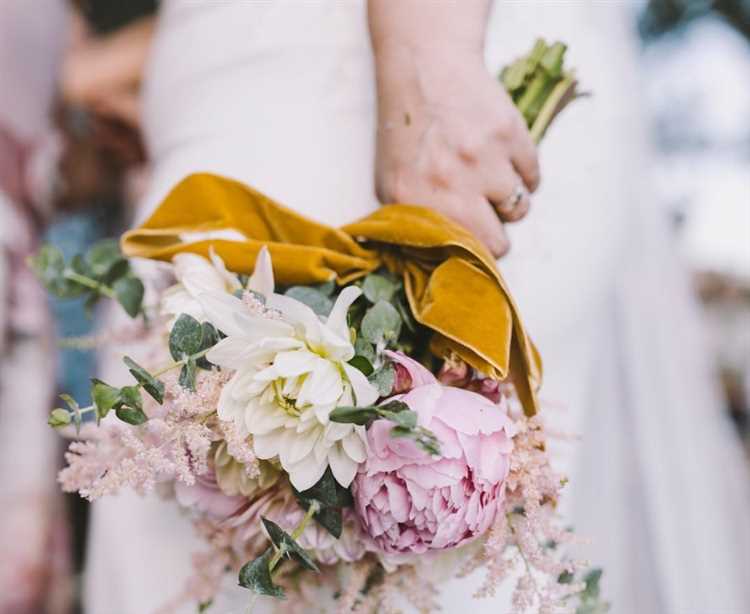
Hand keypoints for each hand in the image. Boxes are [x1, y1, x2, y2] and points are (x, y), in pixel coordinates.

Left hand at [372, 45, 539, 256]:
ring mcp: (484, 161)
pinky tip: (504, 160)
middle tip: (486, 218)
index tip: (473, 253)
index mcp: (416, 204)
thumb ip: (411, 228)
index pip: (458, 257)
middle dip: (495, 235)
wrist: (426, 71)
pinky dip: (524, 173)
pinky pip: (533, 177)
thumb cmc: (407, 134)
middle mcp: (452, 187)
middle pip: (498, 244)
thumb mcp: (390, 186)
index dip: (470, 257)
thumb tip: (436, 264)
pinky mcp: (511, 136)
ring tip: (492, 182)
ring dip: (509, 202)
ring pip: (519, 209)